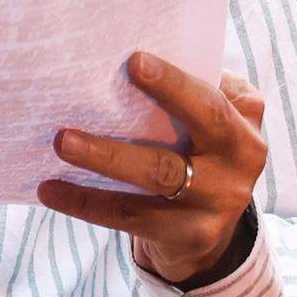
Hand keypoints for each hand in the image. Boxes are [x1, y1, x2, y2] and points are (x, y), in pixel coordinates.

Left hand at [43, 53, 267, 286]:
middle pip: (194, 132)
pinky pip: (132, 216)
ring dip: (106, 158)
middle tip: (96, 97)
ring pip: (158, 175)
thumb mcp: (208, 125)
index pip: (209, 98)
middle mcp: (241, 162)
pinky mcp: (192, 236)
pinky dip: (87, 202)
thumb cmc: (197, 155)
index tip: (134, 61)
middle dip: (149, 109)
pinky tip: (52, 189)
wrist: (212, 232)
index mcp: (244, 123)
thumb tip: (118, 67)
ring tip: (62, 143)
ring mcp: (220, 203)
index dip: (174, 81)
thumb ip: (187, 96)